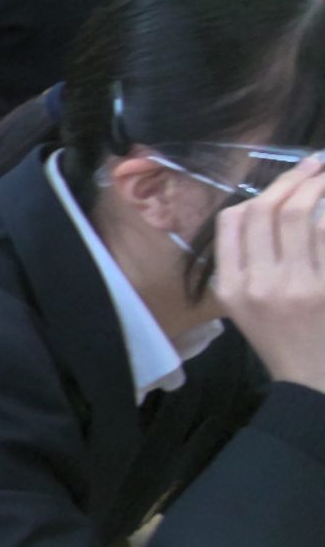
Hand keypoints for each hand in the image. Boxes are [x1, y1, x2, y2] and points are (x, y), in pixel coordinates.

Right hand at [216, 154, 324, 392]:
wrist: (311, 381)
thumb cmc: (280, 339)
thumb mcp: (242, 306)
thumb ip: (245, 262)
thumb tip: (267, 208)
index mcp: (230, 288)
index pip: (232, 222)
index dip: (257, 193)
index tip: (281, 182)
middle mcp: (258, 284)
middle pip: (266, 212)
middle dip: (292, 180)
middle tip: (312, 165)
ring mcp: (296, 287)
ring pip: (301, 217)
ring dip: (317, 189)